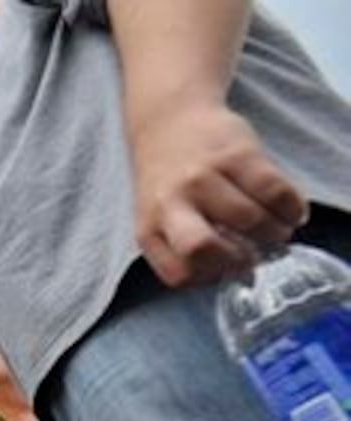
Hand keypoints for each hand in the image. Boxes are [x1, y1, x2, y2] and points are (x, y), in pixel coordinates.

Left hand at [129, 101, 305, 286]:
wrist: (170, 121)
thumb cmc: (170, 182)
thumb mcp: (160, 219)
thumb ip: (187, 248)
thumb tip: (244, 276)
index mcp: (149, 229)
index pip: (178, 274)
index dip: (208, 278)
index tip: (224, 268)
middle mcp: (170, 203)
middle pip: (200, 247)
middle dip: (236, 259)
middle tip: (254, 255)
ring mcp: (202, 176)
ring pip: (248, 219)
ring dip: (274, 232)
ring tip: (277, 230)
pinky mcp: (235, 153)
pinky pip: (274, 190)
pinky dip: (292, 207)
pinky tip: (291, 211)